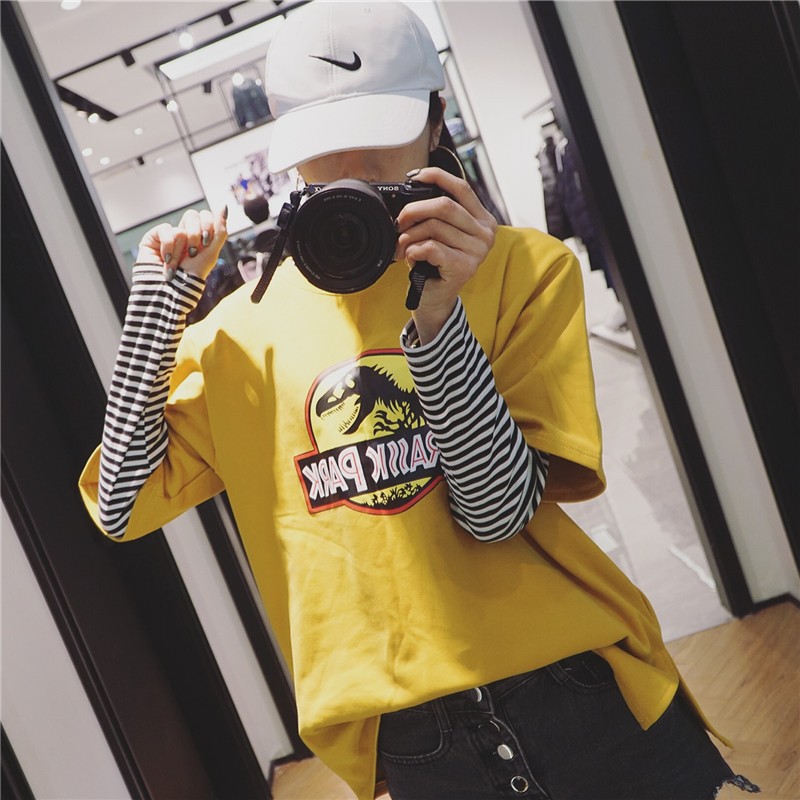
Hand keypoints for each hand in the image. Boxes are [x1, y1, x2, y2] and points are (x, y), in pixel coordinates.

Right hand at [137, 207, 227, 280]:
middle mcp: (185, 232)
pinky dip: (168, 247)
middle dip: (195, 235)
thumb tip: (224, 207)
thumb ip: (220, 230)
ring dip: (180, 250)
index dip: (208, 225)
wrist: (171, 289)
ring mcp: (169, 234)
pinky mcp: (154, 237)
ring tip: (177, 263)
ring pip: (180, 229)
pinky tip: (166, 259)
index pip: (206, 215)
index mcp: (200, 235)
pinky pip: (165, 230)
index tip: (207, 241)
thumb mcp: (212, 253)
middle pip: (192, 215)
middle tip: (192, 252)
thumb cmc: (192, 274)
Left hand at [395, 167, 496, 343]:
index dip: (437, 177)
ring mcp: (477, 252)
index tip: (415, 176)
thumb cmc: (435, 264)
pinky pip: (431, 247)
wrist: (434, 299)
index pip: (462, 188)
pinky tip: (412, 256)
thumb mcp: (440, 232)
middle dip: (414, 211)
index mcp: (483, 220)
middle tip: (399, 222)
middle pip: (444, 206)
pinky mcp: (464, 267)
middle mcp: (485, 234)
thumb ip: (437, 212)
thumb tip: (413, 189)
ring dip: (409, 236)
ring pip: (434, 227)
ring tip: (402, 246)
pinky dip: (414, 249)